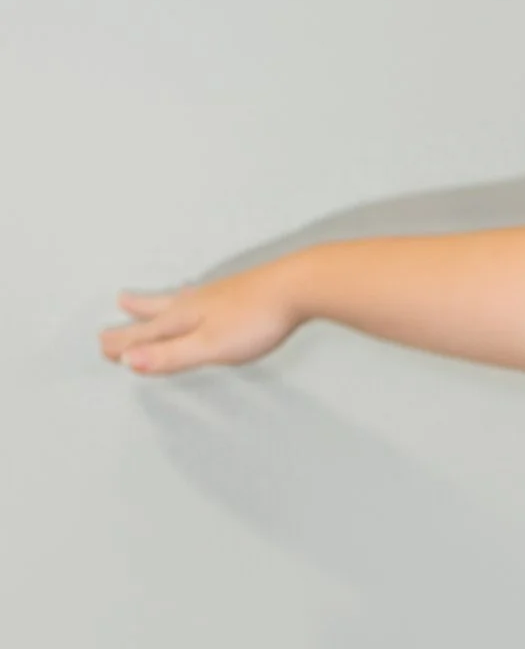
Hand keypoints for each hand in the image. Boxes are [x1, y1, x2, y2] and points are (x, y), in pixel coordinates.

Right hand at [102, 268, 306, 373]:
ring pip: (173, 301)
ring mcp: (216, 296)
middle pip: (154, 314)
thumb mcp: (209, 346)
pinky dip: (184, 299)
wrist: (296, 287)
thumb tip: (129, 361)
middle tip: (109, 323)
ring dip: (151, 304)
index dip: (124, 344)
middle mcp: (194, 304)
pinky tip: (195, 299)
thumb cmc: (256, 318)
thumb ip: (171, 356)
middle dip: (132, 321)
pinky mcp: (237, 293)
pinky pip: (198, 297)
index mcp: (184, 319)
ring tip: (133, 300)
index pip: (146, 334)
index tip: (104, 349)